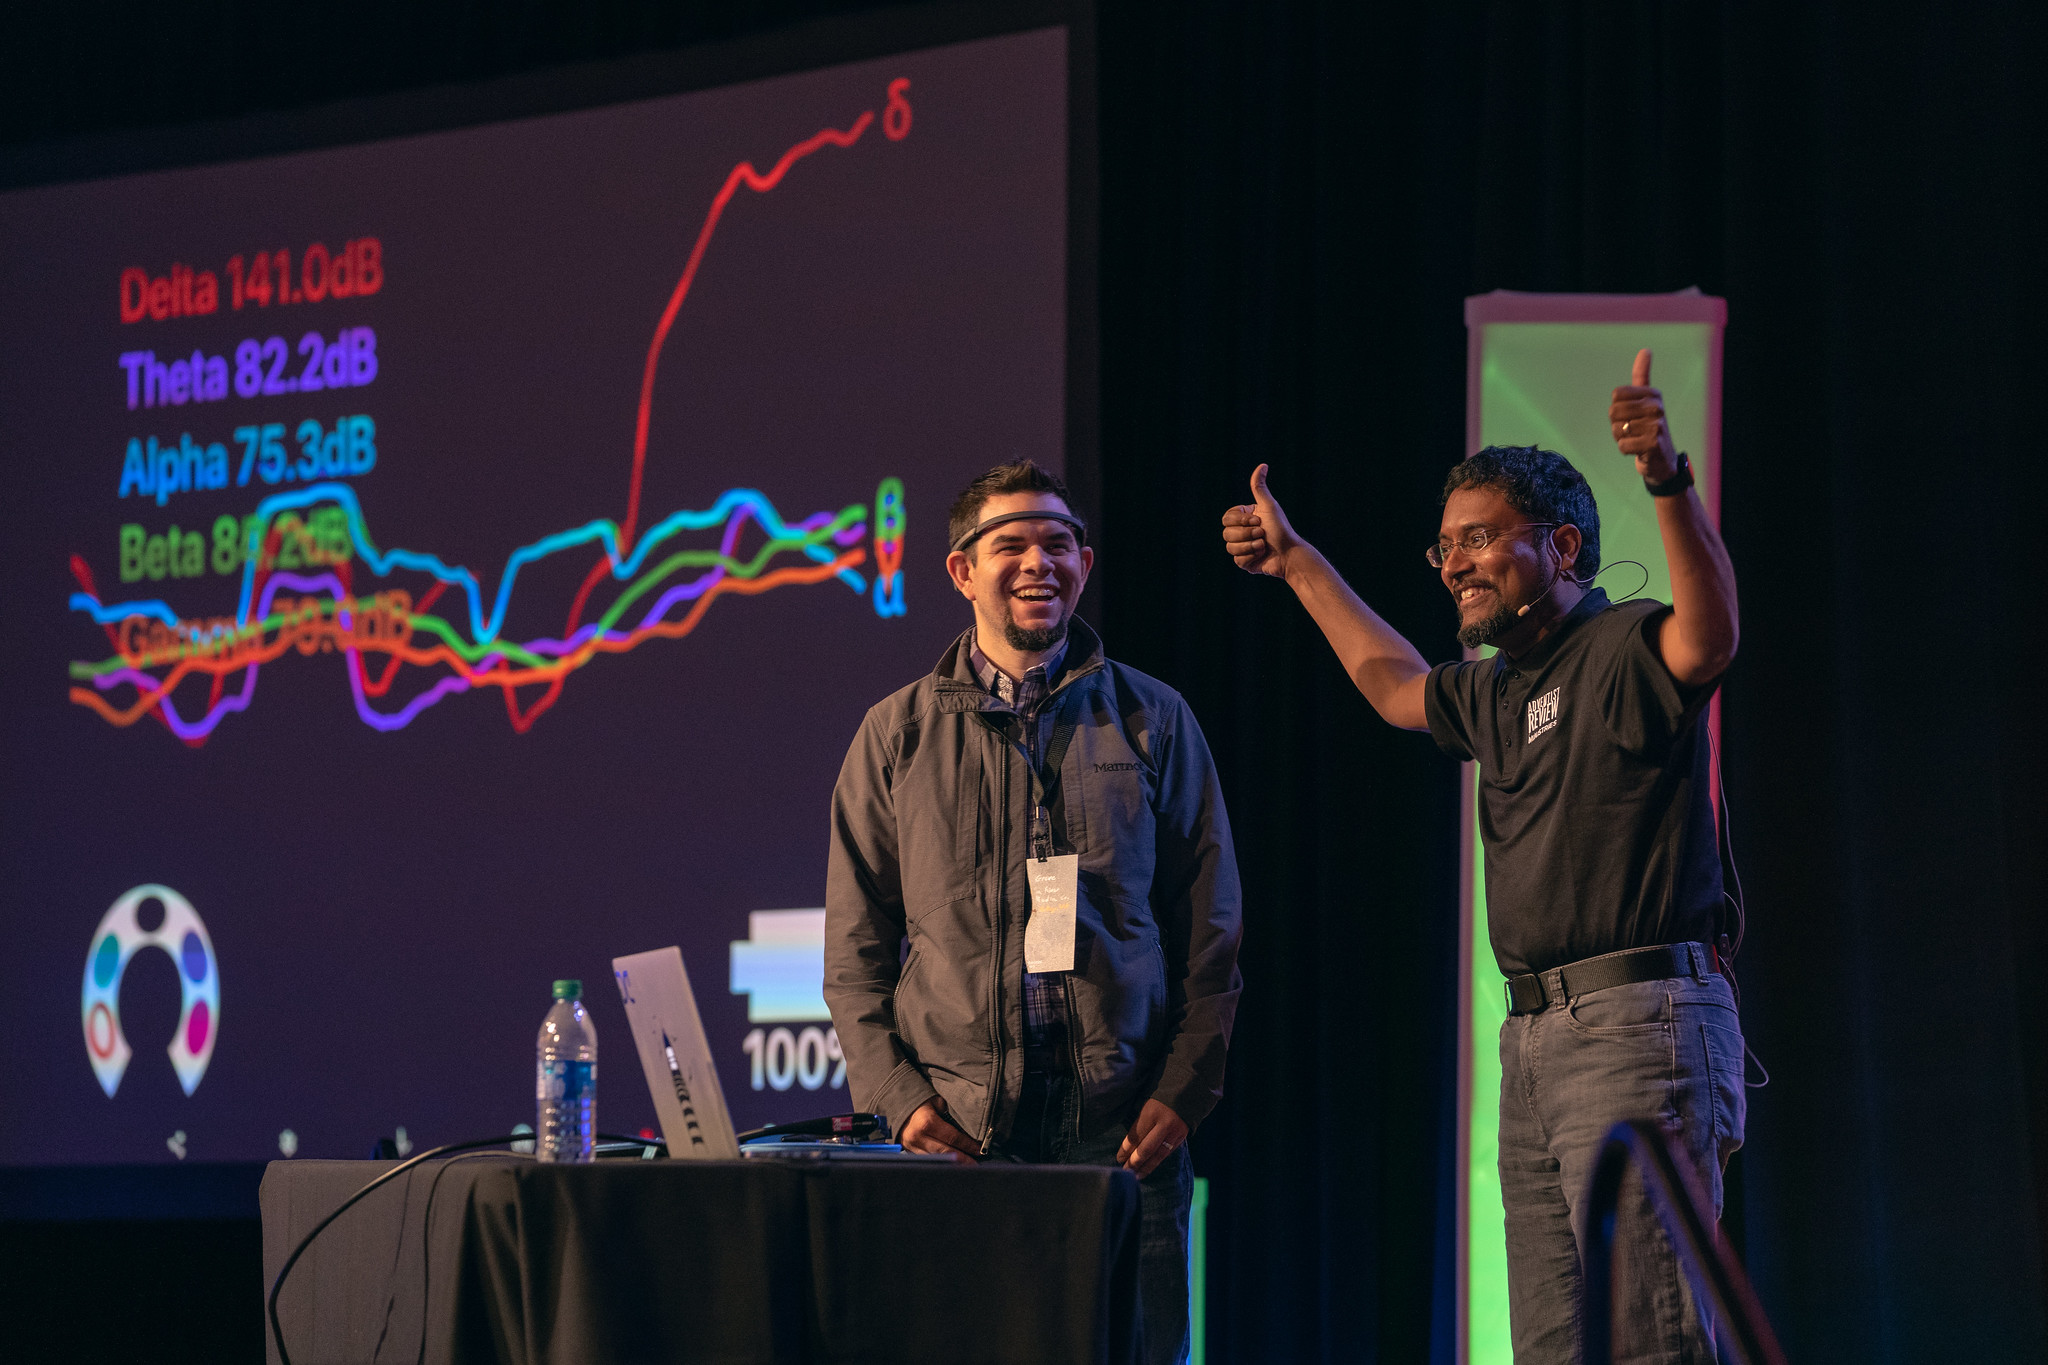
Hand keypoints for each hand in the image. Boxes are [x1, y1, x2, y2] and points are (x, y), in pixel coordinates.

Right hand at [899, 1096, 979, 1163]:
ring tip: (966, 1167)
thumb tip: (966, 1126)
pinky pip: (927, 1159)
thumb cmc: (918, 1100)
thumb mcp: (936, 1101)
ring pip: (936, 1160)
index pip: (953, 1138)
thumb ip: (949, 1114)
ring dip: (951, 1164)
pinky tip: (950, 1164)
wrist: (895, 1102)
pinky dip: (939, 1162)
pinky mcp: (909, 1151)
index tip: (979, 1150)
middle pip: (946, 1153)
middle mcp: (918, 1137)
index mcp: (927, 1123)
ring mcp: (912, 1146)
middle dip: (963, 1160)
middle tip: (975, 1165)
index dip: (967, 1145)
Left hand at [1116, 1099, 1188, 1177]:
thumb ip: (1138, 1120)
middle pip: (1146, 1149)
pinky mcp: (1181, 1138)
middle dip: (1134, 1162)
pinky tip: (1149, 1168)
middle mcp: (1164, 1124)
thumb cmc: (1159, 1095)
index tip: (1118, 1158)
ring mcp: (1174, 1132)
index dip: (1126, 1149)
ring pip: (1158, 1155)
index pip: (1135, 1136)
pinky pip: (1167, 1153)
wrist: (1186, 1091)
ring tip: (1136, 1176)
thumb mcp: (1144, 1102)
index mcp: (1151, 1112)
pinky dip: (1157, 1162)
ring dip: (1146, 1167)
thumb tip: (1127, 1142)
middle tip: (1124, 1171)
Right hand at [1221, 464, 1305, 577]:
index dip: (1240, 520)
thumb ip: (1259, 487)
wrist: (1289, 554)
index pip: (1226, 518)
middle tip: (1262, 533)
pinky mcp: (1244, 563)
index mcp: (1244, 519)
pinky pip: (1237, 560)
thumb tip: (1263, 465)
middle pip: (1226, 533)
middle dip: (1246, 534)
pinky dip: (1251, 556)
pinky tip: (1262, 554)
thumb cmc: (1281, 529)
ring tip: (1263, 545)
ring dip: (1250, 545)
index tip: (1257, 520)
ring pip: (1230, 547)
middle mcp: (1241, 533)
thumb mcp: (1269, 506)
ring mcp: (1242, 548)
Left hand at [1609, 348, 1680, 482]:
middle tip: (1632, 430)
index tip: (1631, 414)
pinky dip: (1626, 450)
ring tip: (1636, 439)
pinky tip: (1638, 449)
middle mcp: (1656, 406)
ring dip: (1621, 438)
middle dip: (1617, 425)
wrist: (1662, 460)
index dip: (1617, 408)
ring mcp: (1656, 425)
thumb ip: (1642, 376)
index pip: (1616, 395)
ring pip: (1617, 430)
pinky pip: (1622, 445)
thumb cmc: (1648, 427)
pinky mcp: (1653, 443)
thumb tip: (1645, 350)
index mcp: (1652, 394)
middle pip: (1613, 412)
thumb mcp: (1646, 400)